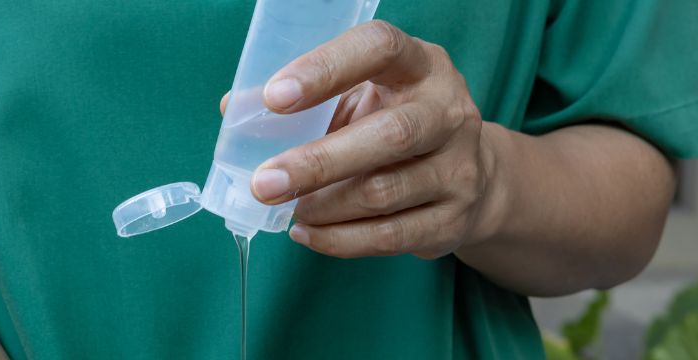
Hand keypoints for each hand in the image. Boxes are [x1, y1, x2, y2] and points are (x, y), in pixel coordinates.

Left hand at [241, 21, 503, 258]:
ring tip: (285, 208)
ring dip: (323, 206)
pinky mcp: (454, 218)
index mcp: (419, 65)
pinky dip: (339, 239)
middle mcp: (448, 110)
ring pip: (384, 193)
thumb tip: (234, 110)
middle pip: (389, 136)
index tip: (274, 97)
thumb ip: (303, 101)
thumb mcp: (356, 99)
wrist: (470, 176)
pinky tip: (306, 232)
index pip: (379, 48)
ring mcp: (459, 167)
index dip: (325, 68)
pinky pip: (390, 236)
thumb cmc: (393, 123)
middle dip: (317, 163)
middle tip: (264, 182)